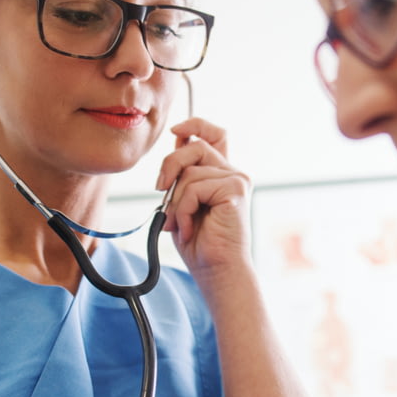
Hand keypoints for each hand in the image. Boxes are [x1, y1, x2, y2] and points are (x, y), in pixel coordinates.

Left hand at [154, 118, 250, 276]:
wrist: (217, 271)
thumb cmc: (200, 244)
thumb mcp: (183, 203)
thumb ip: (183, 175)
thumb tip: (176, 143)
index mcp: (222, 175)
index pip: (214, 135)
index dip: (195, 125)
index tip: (175, 131)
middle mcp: (233, 174)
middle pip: (196, 145)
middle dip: (170, 164)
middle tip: (160, 189)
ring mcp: (237, 180)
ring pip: (190, 170)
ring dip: (176, 201)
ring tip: (181, 224)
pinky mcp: (235, 189)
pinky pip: (195, 187)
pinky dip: (184, 209)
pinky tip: (189, 228)